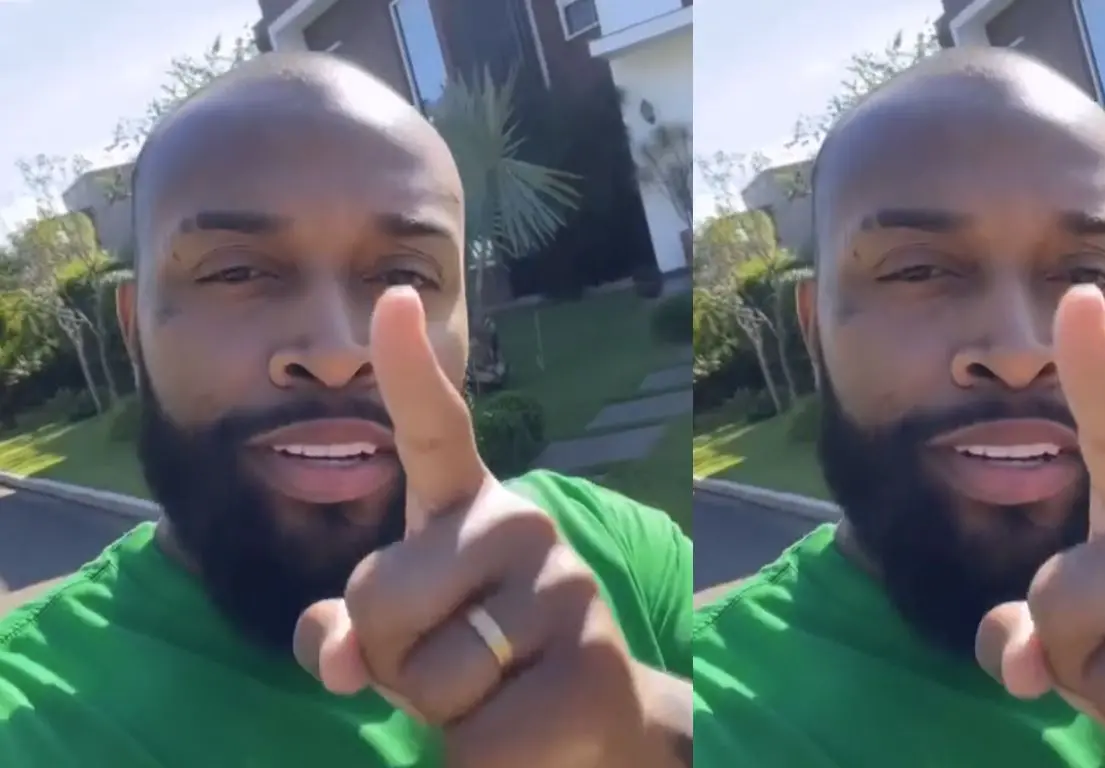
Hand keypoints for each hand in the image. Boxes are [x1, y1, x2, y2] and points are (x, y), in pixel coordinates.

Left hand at [293, 287, 653, 767]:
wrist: (595, 727)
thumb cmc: (482, 666)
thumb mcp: (404, 642)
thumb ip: (350, 633)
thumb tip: (334, 654)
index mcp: (471, 508)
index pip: (436, 430)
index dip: (408, 368)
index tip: (393, 298)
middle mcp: (523, 526)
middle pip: (378, 595)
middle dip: (390, 656)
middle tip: (455, 663)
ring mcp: (563, 590)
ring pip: (426, 675)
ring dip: (439, 713)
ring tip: (495, 694)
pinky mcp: (588, 665)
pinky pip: (474, 735)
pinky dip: (477, 757)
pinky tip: (526, 733)